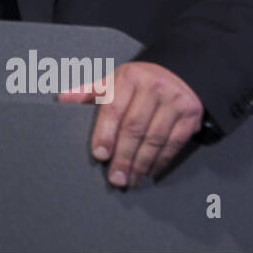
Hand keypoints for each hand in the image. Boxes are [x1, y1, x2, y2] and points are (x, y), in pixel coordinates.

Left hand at [58, 61, 203, 187]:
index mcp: (129, 77)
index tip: (99, 155)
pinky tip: (149, 172)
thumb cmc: (138, 82)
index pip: (114, 108)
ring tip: (130, 180)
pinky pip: (173, 143)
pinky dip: (160, 161)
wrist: (180, 72)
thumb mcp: (113, 80)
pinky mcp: (190, 116)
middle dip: (123, 156)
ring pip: (154, 138)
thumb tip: (61, 100)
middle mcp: (153, 88)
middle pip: (135, 128)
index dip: (105, 133)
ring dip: (141, 164)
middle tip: (115, 178)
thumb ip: (88, 92)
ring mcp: (175, 102)